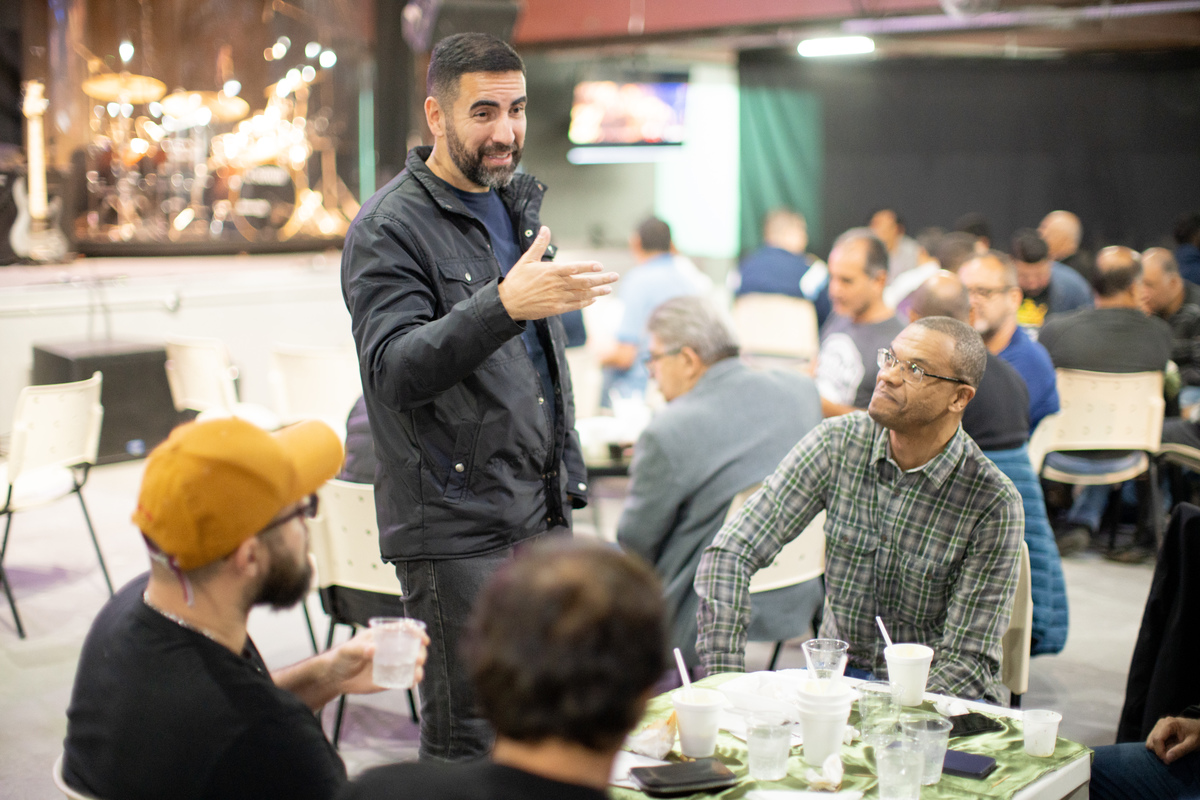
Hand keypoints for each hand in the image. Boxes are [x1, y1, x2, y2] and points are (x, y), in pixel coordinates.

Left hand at [326, 628, 430, 695]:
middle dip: (420, 652)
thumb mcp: (348, 650)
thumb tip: (374, 649)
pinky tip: (412, 682)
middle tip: (418, 659)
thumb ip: (359, 649)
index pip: (404, 629)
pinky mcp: (388, 679)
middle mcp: (391, 649)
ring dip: (418, 668)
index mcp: (383, 636)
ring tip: (417, 675)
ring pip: (411, 664)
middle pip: (412, 647)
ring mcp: (391, 664)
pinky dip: (411, 680)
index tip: (424, 640)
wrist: (335, 678)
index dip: (417, 632)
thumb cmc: (341, 657)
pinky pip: (403, 679)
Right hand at [498, 226, 618, 320]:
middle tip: (615, 276)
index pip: (574, 268)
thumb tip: (545, 228)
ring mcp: (557, 298)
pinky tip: (593, 299)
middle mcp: (557, 285)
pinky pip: (575, 305)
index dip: (588, 267)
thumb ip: (539, 244)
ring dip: (597, 291)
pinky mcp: (556, 309)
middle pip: (584, 282)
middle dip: (601, 279)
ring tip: (608, 288)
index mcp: (551, 271)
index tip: (600, 266)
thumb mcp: (527, 259)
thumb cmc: (517, 279)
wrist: (508, 303)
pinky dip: (585, 302)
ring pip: (582, 294)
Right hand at [1147, 716, 1199, 763]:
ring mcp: (1159, 726)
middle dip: (1160, 752)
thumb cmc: (1198, 734)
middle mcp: (1161, 723)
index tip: (1168, 762)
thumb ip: (1180, 750)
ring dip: (1159, 750)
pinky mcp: (1158, 730)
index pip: (1157, 739)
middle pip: (1152, 741)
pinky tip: (1169, 749)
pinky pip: (1153, 741)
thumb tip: (1167, 759)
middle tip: (1171, 759)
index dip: (1160, 752)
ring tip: (1172, 753)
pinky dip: (1159, 748)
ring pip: (1150, 742)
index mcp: (1169, 724)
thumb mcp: (1192, 744)